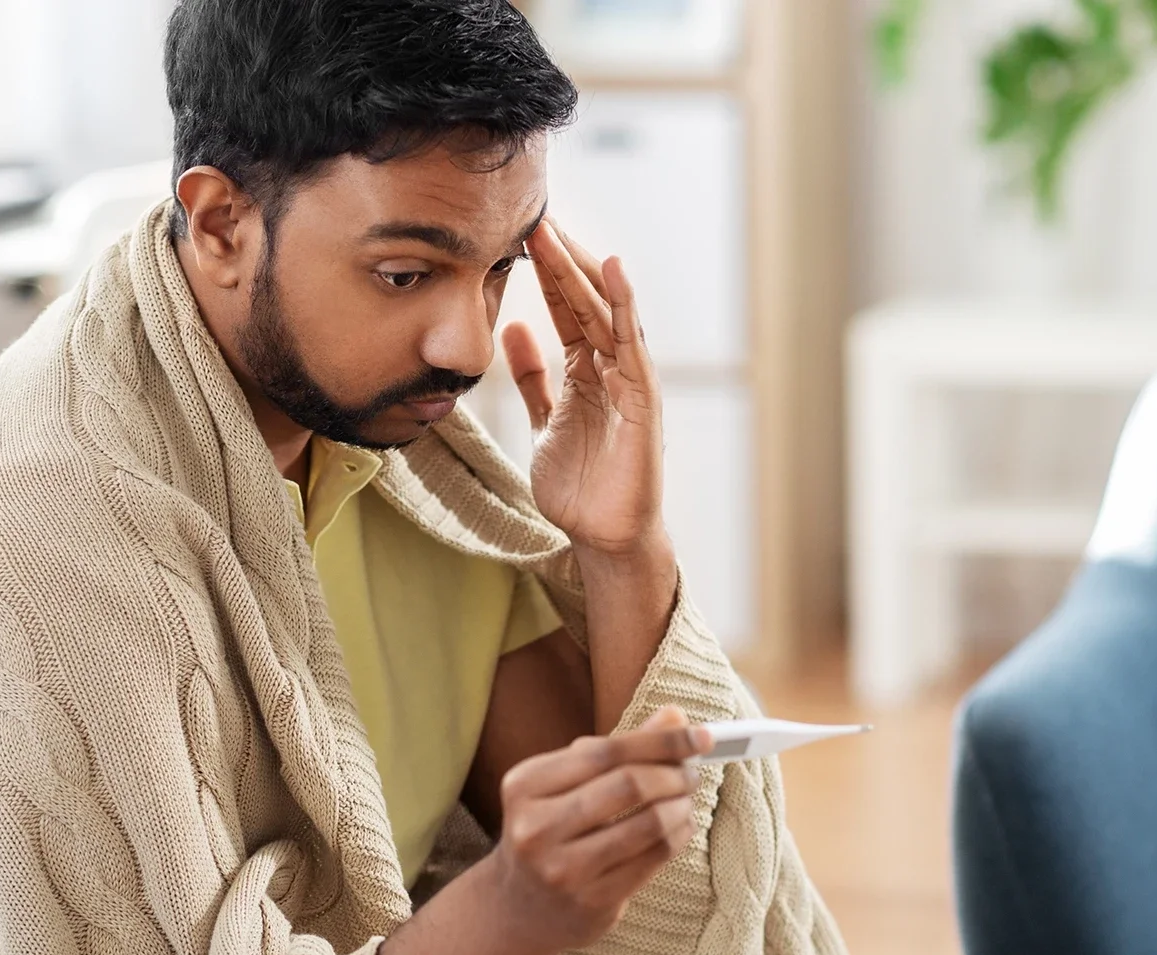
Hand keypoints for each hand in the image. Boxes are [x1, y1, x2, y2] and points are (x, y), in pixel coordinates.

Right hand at [484, 707, 707, 954]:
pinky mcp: (591, 901)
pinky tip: (680, 827)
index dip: (661, 740)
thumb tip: (675, 716)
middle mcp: (536, 827)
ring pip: (648, 824)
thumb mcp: (566, 784)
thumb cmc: (550, 831)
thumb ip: (616, 749)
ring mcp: (563, 869)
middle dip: (674, 774)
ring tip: (686, 800)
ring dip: (681, 806)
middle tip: (691, 773)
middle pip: (629, 785)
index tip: (701, 736)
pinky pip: (653, 859)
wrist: (518, 909)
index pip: (606, 751)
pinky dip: (678, 836)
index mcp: (524, 785)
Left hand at [505, 219, 667, 559]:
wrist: (602, 537)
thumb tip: (513, 328)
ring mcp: (630, 381)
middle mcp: (612, 368)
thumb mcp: (543, 422)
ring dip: (584, 273)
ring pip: (606, 314)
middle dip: (561, 260)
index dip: (546, 271)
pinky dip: (624, 307)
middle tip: (533, 215)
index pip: (567, 308)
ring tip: (560, 233)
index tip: (520, 232)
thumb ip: (533, 377)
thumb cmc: (580, 485)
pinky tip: (613, 272)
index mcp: (588, 371)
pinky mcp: (643, 400)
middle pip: (586, 302)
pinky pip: (632, 345)